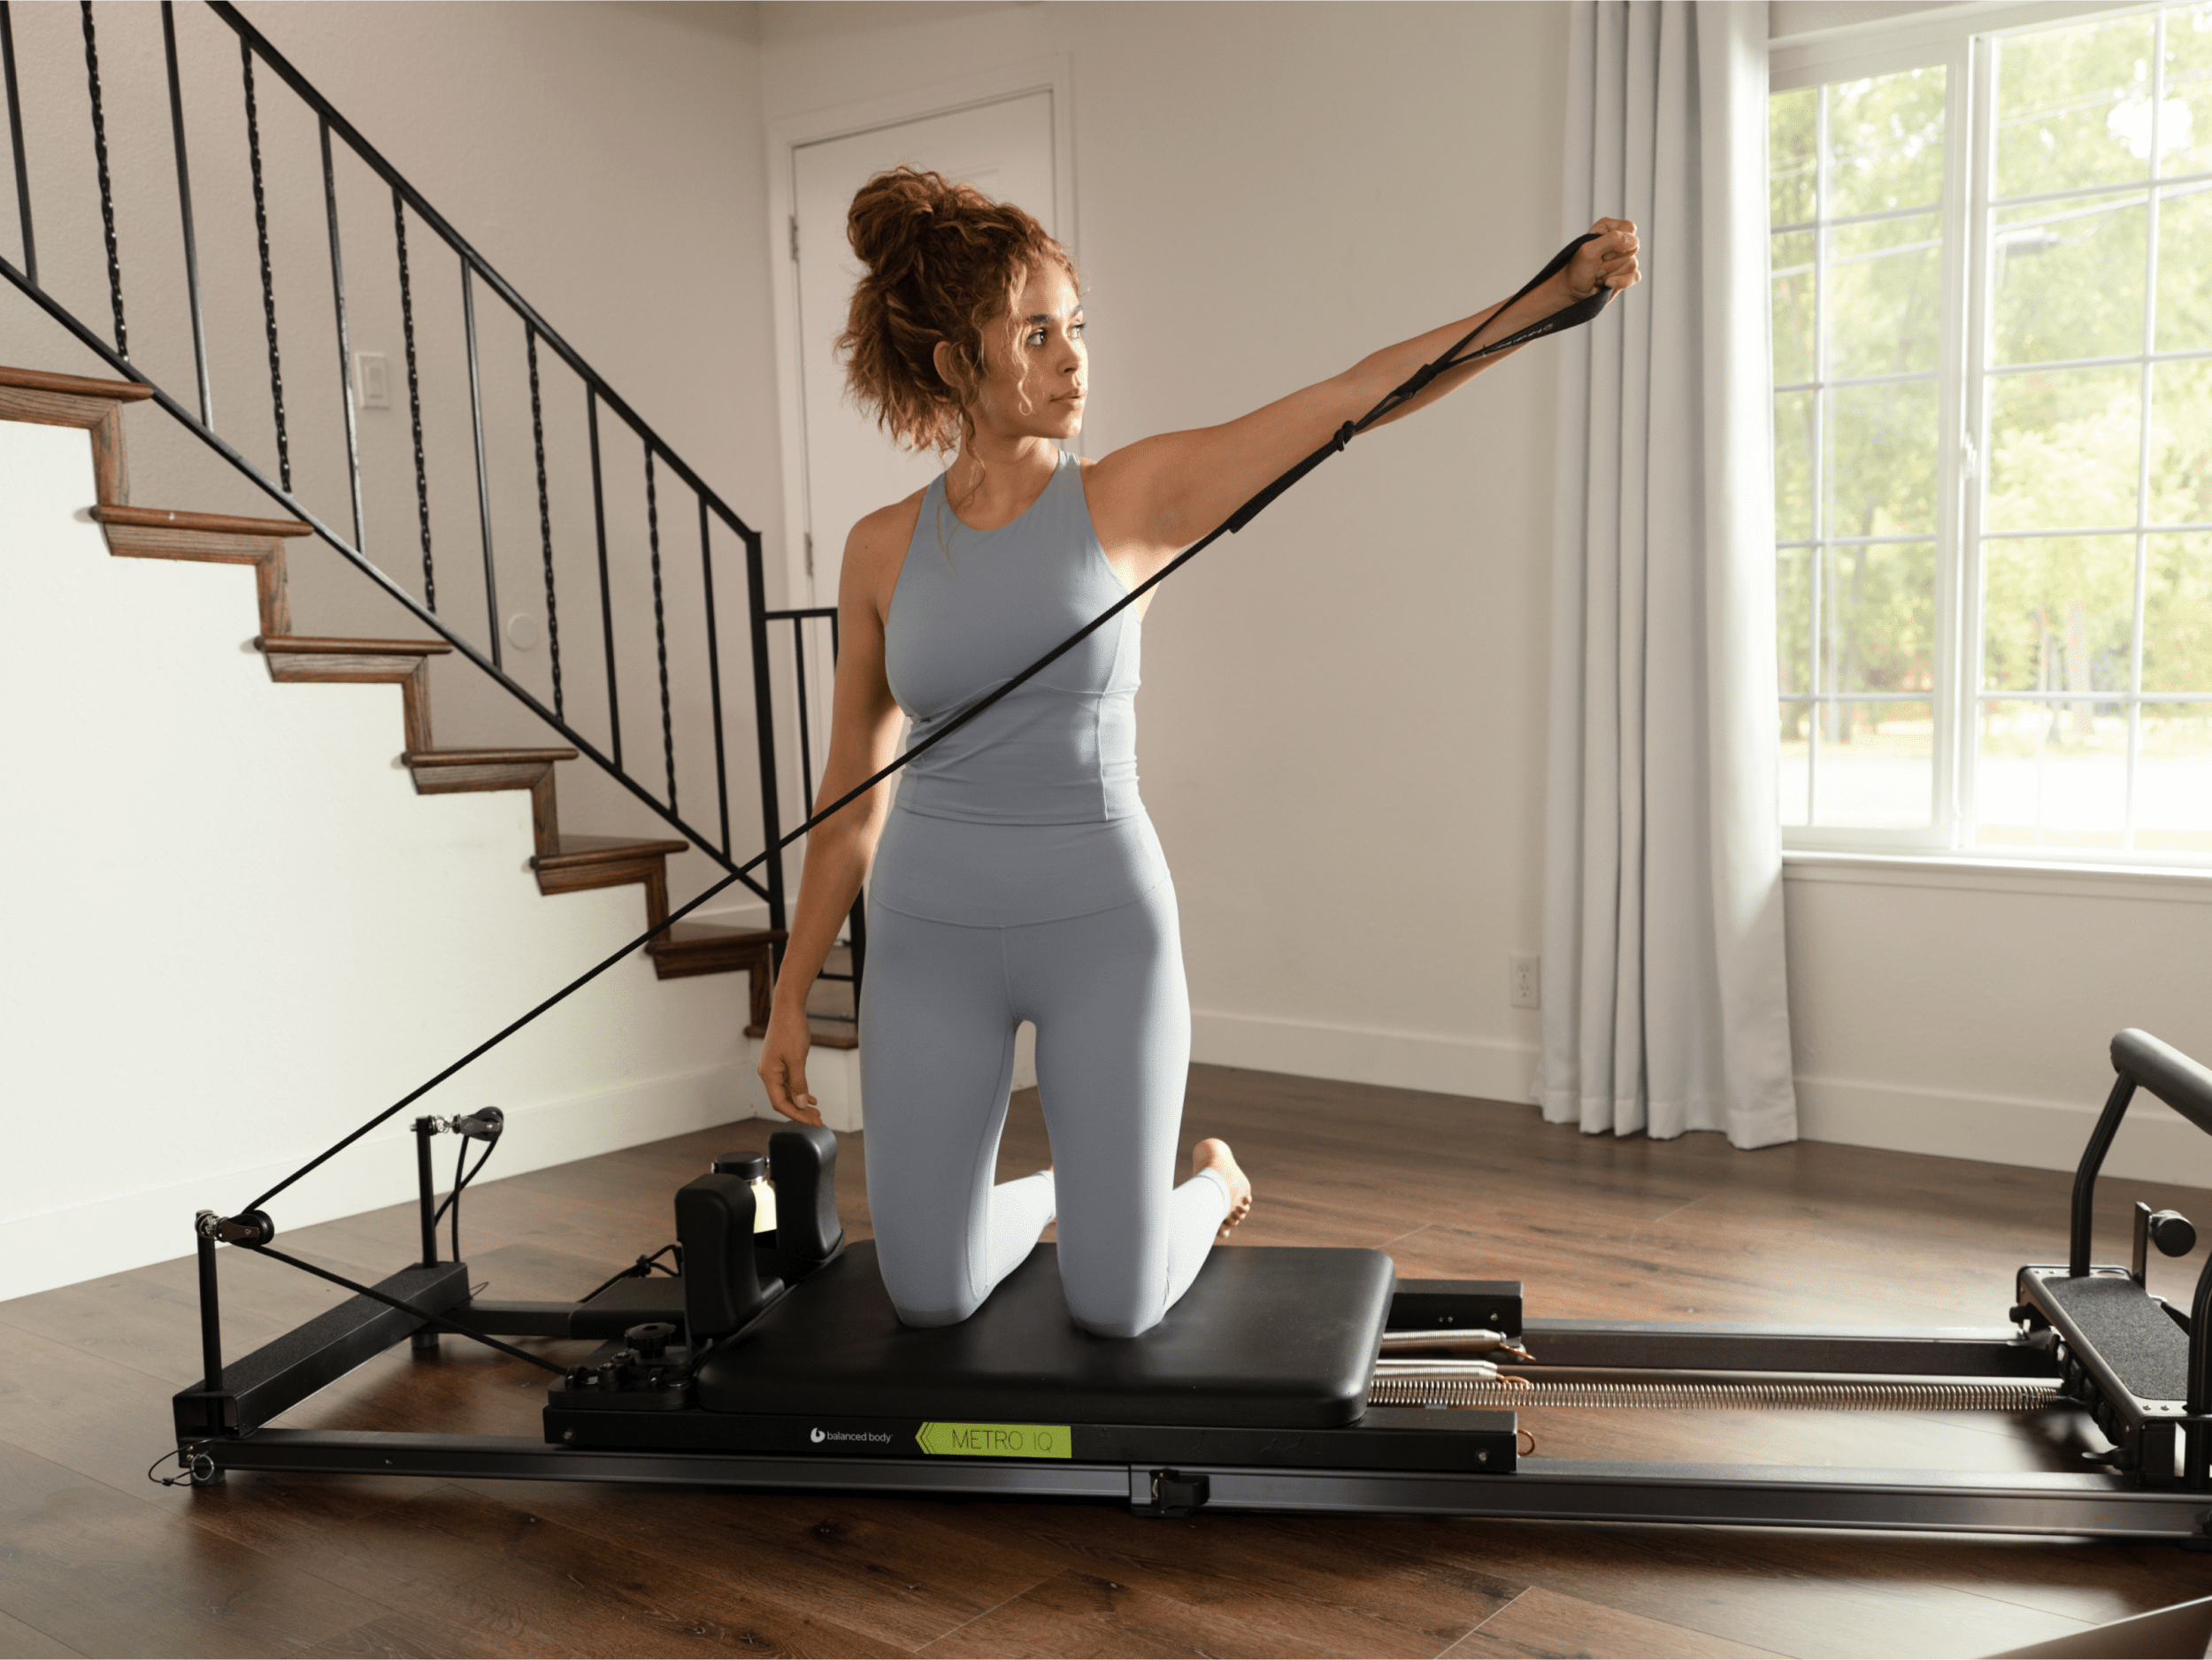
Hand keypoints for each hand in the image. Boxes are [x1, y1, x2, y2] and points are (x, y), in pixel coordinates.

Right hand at [757, 1000, 822, 1126]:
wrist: (788, 1008)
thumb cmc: (791, 1030)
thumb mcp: (797, 1059)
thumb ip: (799, 1083)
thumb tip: (800, 1104)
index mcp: (768, 1074)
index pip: (779, 1103)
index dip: (795, 1114)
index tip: (812, 1121)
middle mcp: (769, 1073)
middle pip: (783, 1100)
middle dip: (800, 1112)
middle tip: (818, 1120)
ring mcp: (775, 1068)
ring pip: (788, 1092)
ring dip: (801, 1103)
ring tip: (817, 1112)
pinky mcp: (781, 1063)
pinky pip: (790, 1082)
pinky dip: (800, 1091)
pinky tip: (811, 1098)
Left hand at [1562, 217, 1639, 300]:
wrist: (1572, 293)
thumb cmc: (1577, 270)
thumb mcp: (1590, 250)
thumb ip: (1612, 240)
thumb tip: (1634, 241)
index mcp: (1607, 229)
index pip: (1629, 228)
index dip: (1619, 242)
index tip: (1602, 251)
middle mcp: (1617, 241)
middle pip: (1633, 248)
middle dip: (1612, 261)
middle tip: (1597, 264)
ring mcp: (1622, 259)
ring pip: (1632, 264)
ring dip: (1612, 273)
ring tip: (1598, 275)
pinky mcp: (1626, 274)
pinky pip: (1635, 276)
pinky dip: (1620, 282)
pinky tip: (1607, 284)